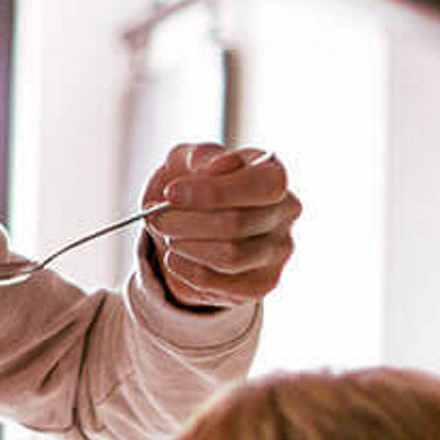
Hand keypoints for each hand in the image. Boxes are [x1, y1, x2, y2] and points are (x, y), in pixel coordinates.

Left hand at [141, 143, 299, 310]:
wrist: (192, 219)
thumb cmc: (196, 182)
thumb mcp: (192, 159)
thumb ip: (203, 156)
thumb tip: (215, 168)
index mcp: (274, 173)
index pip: (261, 186)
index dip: (215, 192)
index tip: (172, 193)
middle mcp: (286, 212)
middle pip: (237, 224)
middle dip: (186, 221)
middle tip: (154, 218)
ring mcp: (278, 250)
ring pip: (230, 257)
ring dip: (186, 247)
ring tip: (165, 235)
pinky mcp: (263, 282)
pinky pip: (222, 283)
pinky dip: (189, 272)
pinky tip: (174, 258)